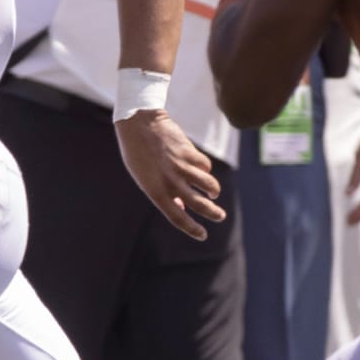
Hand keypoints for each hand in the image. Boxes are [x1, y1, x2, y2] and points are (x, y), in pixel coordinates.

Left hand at [115, 110, 226, 240]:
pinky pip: (205, 166)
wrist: (139, 123)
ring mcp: (181, 167)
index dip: (192, 229)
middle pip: (199, 205)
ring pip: (209, 185)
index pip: (177, 217)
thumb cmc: (138, 153)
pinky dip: (205, 169)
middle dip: (214, 214)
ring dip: (213, 191)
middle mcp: (170, 181)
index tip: (203, 235)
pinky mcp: (189, 152)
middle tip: (220, 216)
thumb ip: (162, 194)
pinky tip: (202, 169)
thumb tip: (181, 208)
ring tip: (213, 193)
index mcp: (155, 191)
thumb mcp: (144, 178)